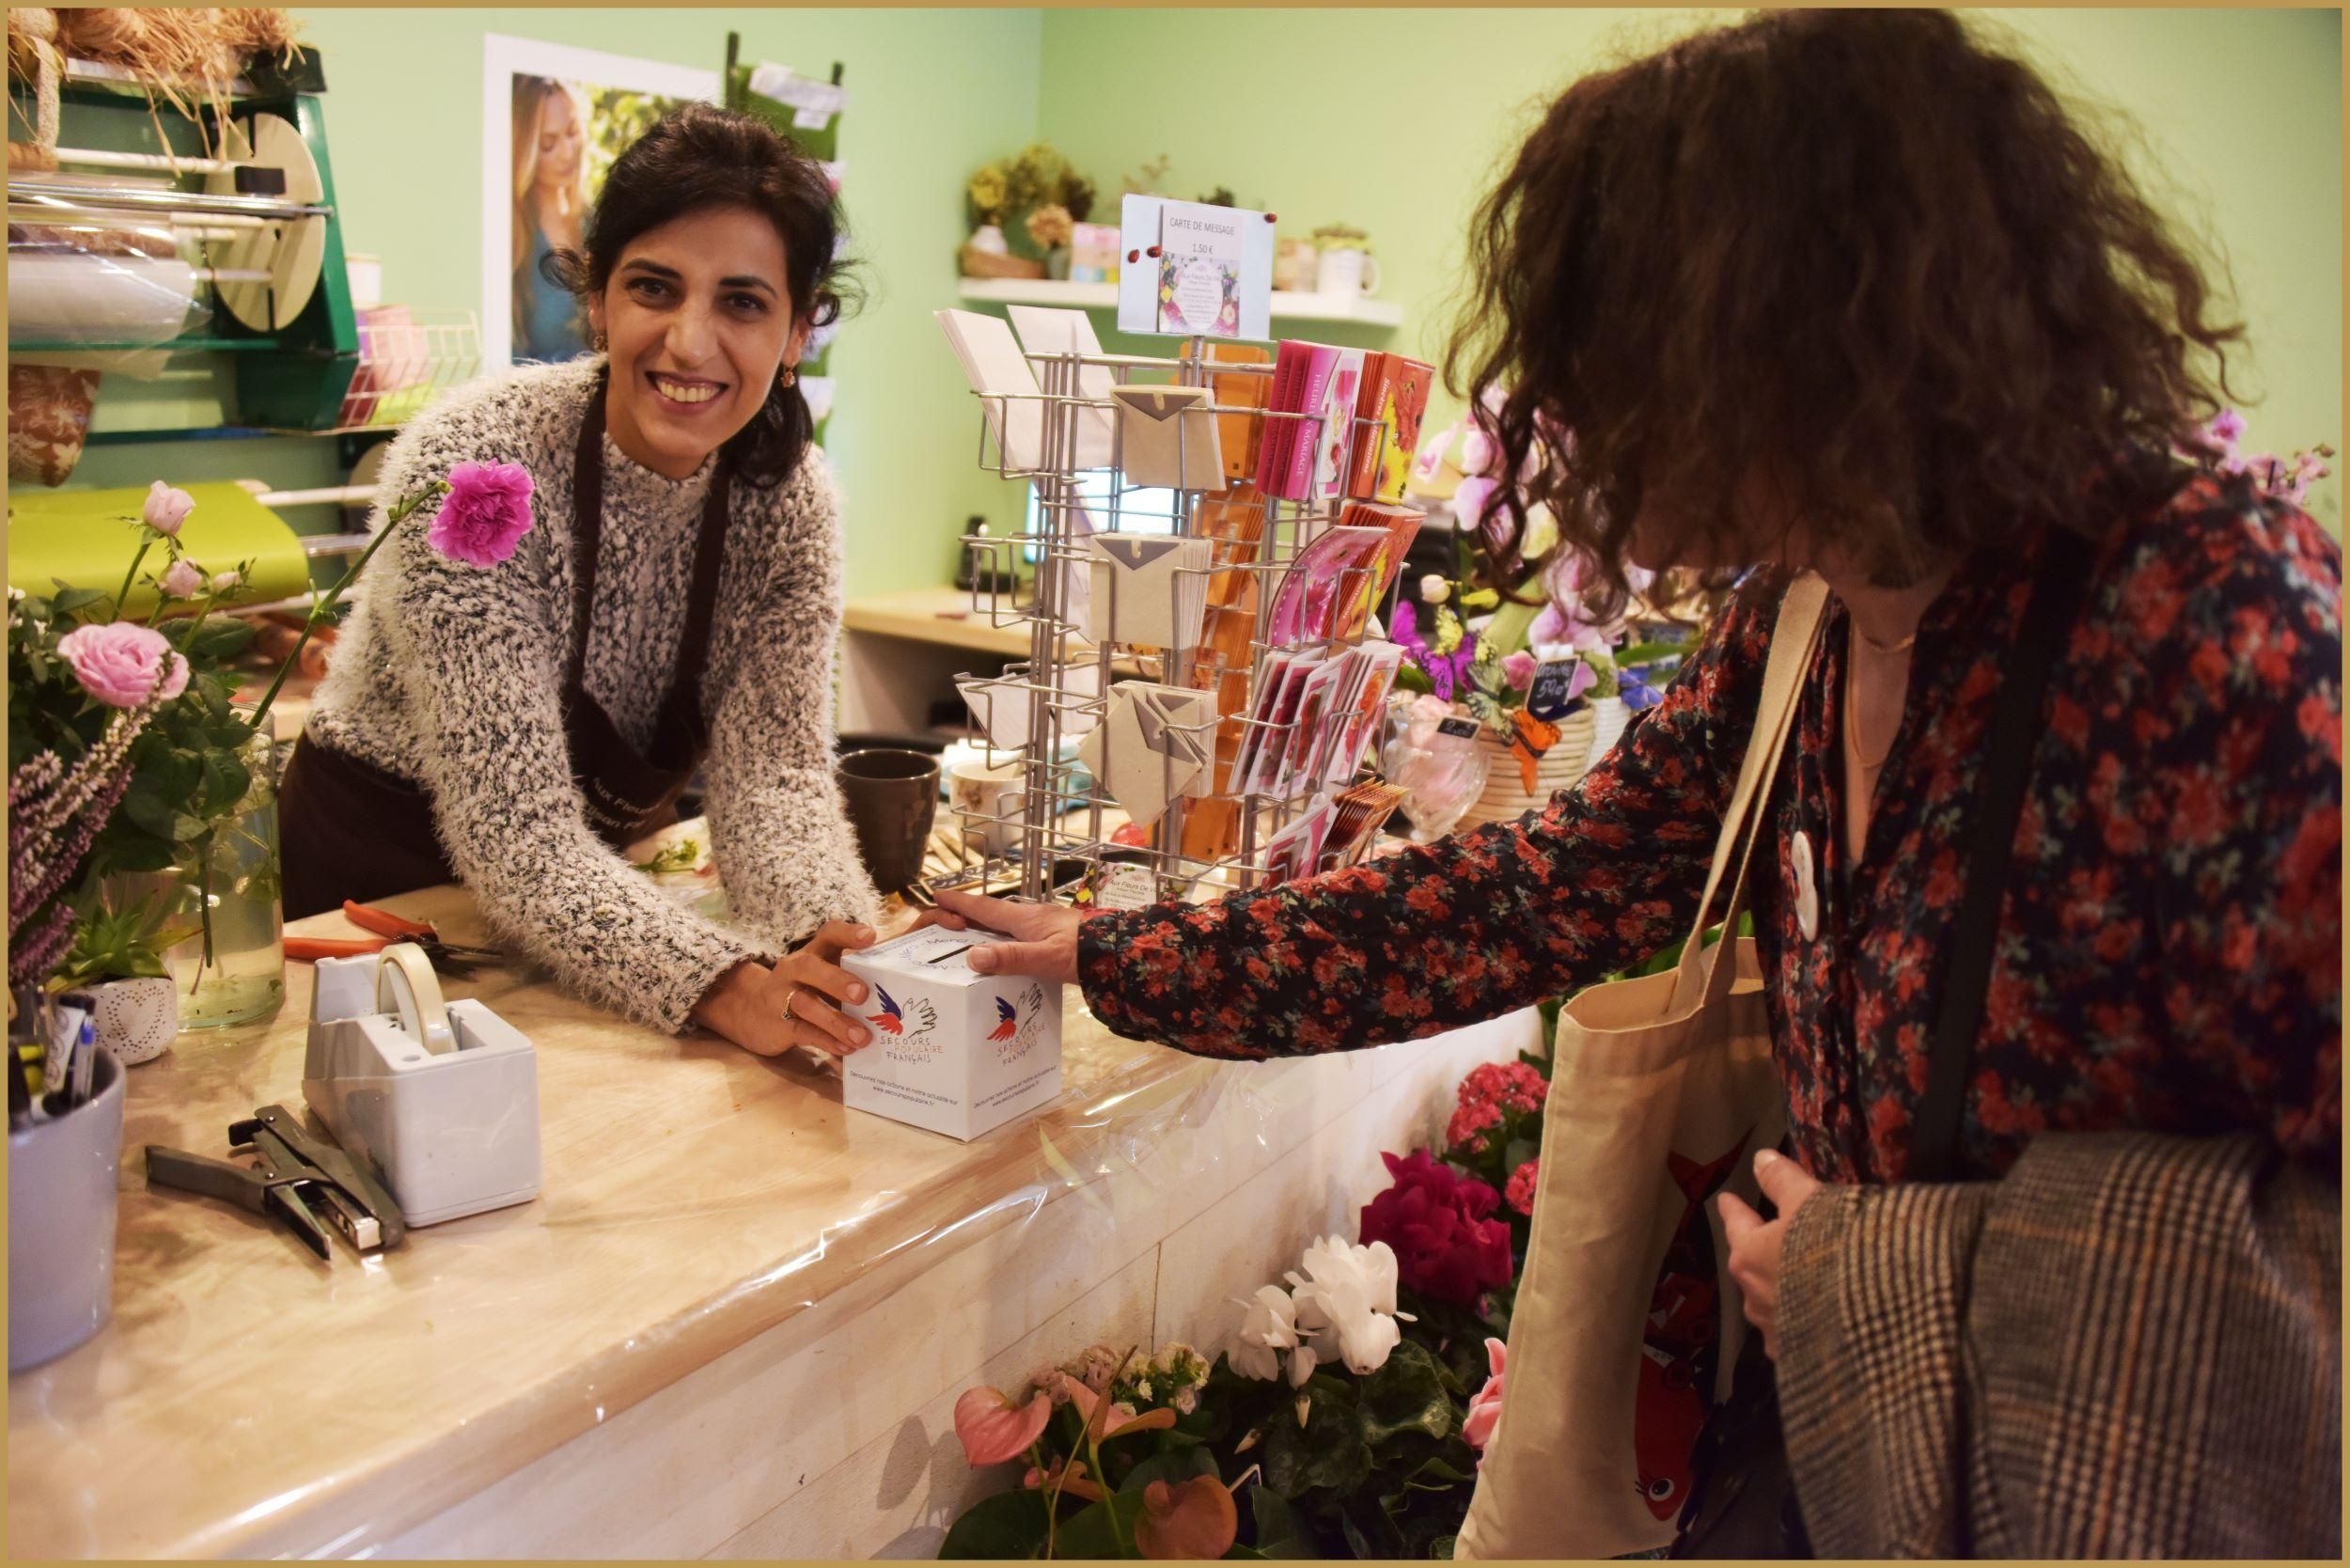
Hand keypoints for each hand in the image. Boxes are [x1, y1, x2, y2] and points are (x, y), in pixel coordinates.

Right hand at [692, 919, 878, 1057]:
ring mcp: (783, 997)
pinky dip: (825, 1041)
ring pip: (806, 1004)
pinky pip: (802, 1032)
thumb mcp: (828, 973)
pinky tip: (846, 1049)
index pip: (828, 934)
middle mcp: (795, 970)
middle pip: (810, 967)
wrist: (752, 1012)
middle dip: (837, 979)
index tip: (871, 936)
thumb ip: (863, 968)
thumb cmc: (807, 989)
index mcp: (814, 952)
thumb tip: (913, 958)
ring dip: (836, 1021)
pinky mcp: (779, 1025)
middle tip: (862, 994)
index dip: (848, 933)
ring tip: (862, 1037)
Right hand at [920, 888, 1082, 984]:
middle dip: (963, 914)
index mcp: (1022, 918)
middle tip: (941, 922)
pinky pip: (1016, 935)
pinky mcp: (1052, 937)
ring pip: (1003, 924)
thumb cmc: (1085, 952)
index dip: (957, 901)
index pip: (982, 907)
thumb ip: (1012, 957)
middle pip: (988, 914)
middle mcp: (1028, 918)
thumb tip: (972, 956)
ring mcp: (1041, 926)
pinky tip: (1002, 952)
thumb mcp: (1046, 958)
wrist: (1121, 951)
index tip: (936, 894)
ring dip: (981, 927)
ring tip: (963, 938)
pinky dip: (1000, 939)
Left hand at [1716, 1149, 1823, 1358]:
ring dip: (1781, 1291)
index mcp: (1750, 1255)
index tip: (1726, 1200)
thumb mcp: (1812, 1202)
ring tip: (1798, 1284)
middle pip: (1751, 1267)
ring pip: (1771, 1303)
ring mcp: (1775, 1332)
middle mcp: (1753, 1296)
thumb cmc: (1835, 1248)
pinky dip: (1802, 1321)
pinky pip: (1794, 1333)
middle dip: (1759, 1255)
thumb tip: (1759, 1158)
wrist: (1872, 1319)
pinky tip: (1816, 1322)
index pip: (1737, 1225)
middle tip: (1770, 1243)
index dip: (1734, 1210)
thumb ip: (1783, 1181)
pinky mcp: (1799, 1360)